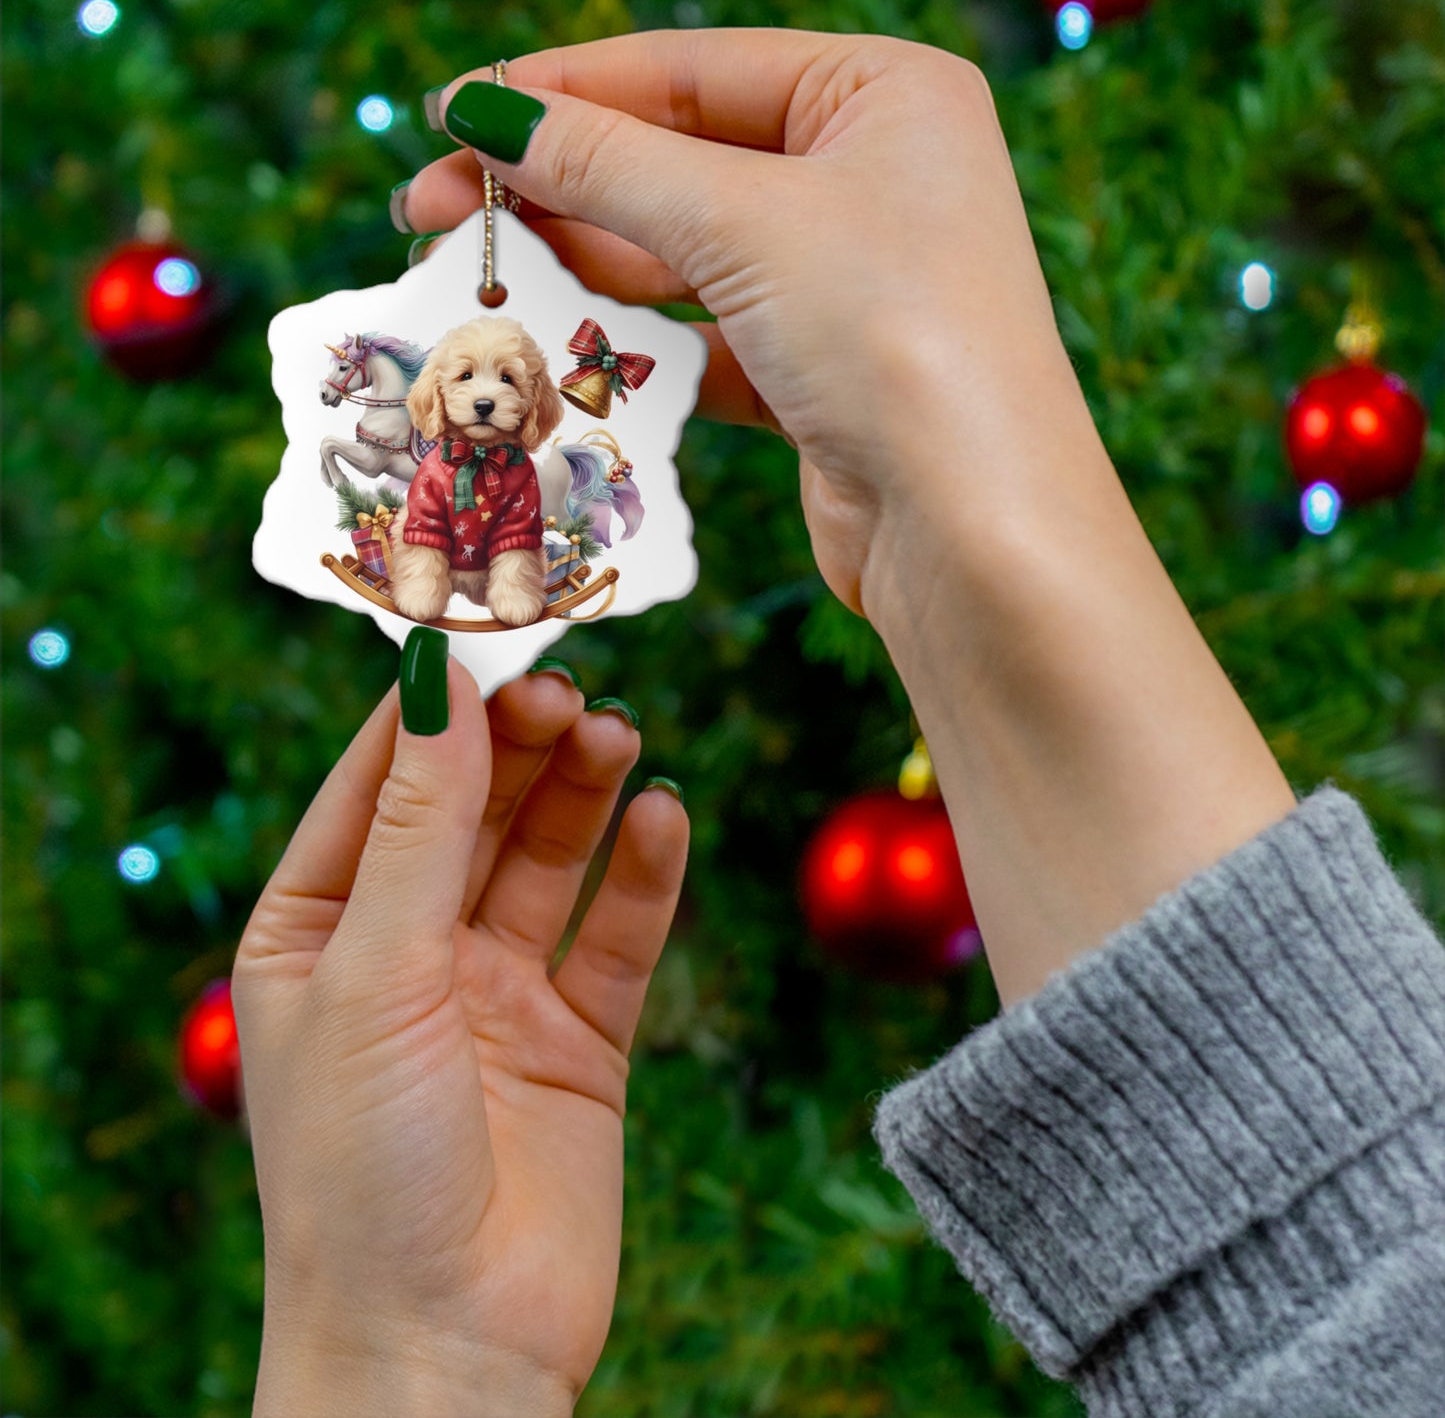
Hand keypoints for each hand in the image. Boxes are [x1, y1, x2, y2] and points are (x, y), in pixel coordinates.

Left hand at [232, 662, 686, 1414]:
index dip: (431, 711)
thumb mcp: (374, 973)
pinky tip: (665, 817)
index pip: (376, 785)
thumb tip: (439, 681)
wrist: (445, 1350)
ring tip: (621, 735)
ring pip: (549, 859)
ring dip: (584, 794)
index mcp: (318, 932)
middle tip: (572, 689)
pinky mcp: (580, 1041)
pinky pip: (617, 936)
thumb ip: (418, 826)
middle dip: (519, 746)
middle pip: (473, 811)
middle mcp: (408, 953)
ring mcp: (498, 995)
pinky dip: (643, 875)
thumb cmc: (363, 1170)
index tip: (488, 634)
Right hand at [402, 30, 1087, 615]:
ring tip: (479, 275)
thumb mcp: (743, 222)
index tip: (451, 114)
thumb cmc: (893, 337)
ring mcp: (847, 281)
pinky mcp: (820, 374)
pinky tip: (563, 351)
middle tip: (431, 208)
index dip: (561, 91)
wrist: (973, 531)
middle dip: (557, 186)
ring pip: (686, 256)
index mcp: (882, 95)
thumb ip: (609, 163)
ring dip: (585, 268)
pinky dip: (639, 347)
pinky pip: (707, 338)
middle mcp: (871, 178)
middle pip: (680, 162)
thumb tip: (487, 113)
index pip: (690, 71)